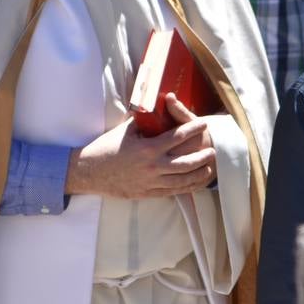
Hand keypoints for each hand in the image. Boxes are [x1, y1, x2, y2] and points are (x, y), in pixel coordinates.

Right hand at [67, 94, 215, 198]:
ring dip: (197, 174)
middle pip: (185, 162)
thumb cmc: (106, 147)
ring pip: (181, 180)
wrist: (89, 172)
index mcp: (148, 148)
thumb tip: (156, 109)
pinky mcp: (147, 193)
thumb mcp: (126, 130)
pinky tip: (194, 184)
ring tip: (209, 168)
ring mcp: (150, 182)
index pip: (177, 137)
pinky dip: (185, 188)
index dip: (193, 130)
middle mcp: (152, 167)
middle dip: (201, 156)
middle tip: (213, 150)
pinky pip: (171, 192)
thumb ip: (144, 122)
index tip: (204, 124)